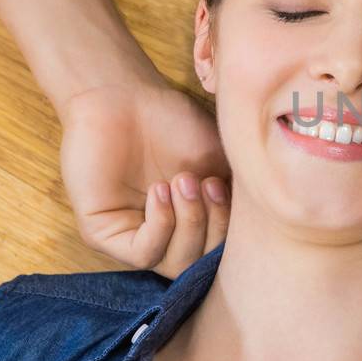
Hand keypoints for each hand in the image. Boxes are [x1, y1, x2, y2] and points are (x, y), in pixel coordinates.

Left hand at [58, 79, 231, 278]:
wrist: (125, 96)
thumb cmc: (173, 123)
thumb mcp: (222, 164)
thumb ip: (238, 202)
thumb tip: (258, 234)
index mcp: (194, 222)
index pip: (219, 251)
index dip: (231, 230)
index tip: (228, 187)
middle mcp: (165, 234)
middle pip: (199, 262)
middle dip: (211, 226)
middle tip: (206, 184)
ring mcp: (135, 235)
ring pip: (175, 264)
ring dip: (188, 223)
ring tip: (182, 181)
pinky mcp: (104, 234)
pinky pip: (143, 254)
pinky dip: (161, 227)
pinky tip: (160, 192)